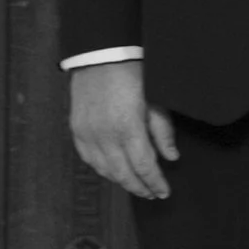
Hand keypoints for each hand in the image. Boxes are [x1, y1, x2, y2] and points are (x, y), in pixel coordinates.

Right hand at [68, 56, 178, 201]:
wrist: (101, 54)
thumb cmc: (133, 73)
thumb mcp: (155, 100)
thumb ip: (163, 131)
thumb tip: (172, 157)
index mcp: (128, 127)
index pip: (144, 166)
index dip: (155, 182)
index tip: (164, 192)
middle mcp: (105, 135)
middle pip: (124, 174)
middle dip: (140, 187)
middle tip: (152, 194)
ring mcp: (88, 133)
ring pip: (105, 170)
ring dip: (122, 180)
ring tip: (136, 185)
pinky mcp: (77, 129)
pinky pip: (89, 159)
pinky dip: (103, 168)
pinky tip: (114, 171)